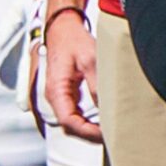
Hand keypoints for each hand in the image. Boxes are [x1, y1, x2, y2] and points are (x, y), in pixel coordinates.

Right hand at [39, 5, 100, 142]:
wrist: (63, 29)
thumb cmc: (73, 41)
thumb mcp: (90, 59)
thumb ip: (97, 84)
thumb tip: (105, 108)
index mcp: (56, 89)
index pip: (69, 121)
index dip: (87, 132)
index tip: (106, 134)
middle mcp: (54, 96)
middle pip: (70, 126)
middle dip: (89, 135)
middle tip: (111, 136)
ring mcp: (59, 97)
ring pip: (72, 123)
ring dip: (88, 129)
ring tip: (108, 131)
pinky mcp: (66, 95)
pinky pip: (74, 115)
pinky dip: (87, 122)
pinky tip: (100, 122)